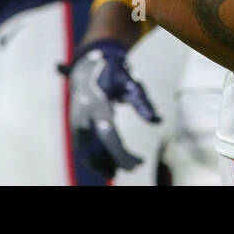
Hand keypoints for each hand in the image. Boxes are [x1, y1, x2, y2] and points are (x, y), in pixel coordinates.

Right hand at [59, 39, 160, 178]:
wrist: (89, 62)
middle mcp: (83, 116)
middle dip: (115, 161)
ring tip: (118, 171)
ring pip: (86, 151)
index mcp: (97, 105)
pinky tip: (106, 165)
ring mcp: (76, 121)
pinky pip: (82, 147)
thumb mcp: (131, 82)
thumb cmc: (114, 71)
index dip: (123, 154)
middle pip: (97, 148)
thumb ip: (143, 102)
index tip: (139, 162)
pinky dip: (93, 158)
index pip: (109, 137)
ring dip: (101, 163)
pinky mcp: (75, 124)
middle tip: (135, 166)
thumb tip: (158, 121)